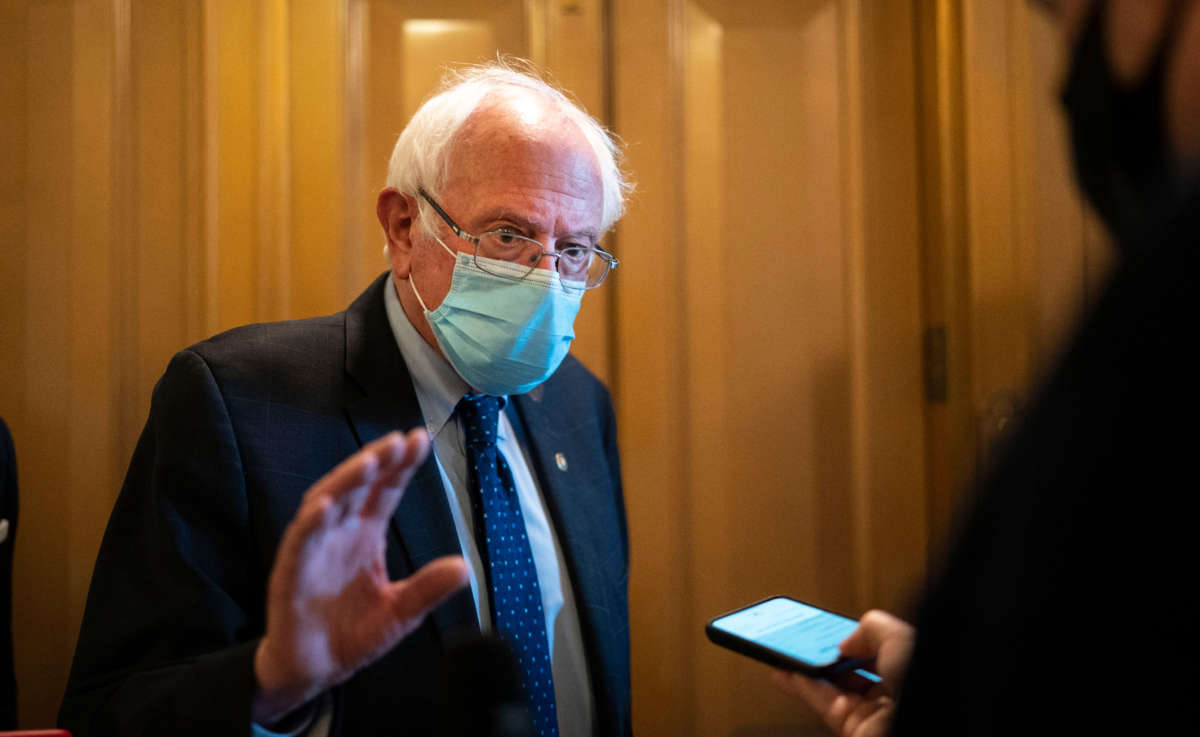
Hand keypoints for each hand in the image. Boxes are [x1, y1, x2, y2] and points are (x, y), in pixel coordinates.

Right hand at [252, 430, 469, 724]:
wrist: (315, 670)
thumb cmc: (354, 633)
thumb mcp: (401, 612)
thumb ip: (428, 588)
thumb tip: (465, 568)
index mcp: (365, 534)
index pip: (384, 491)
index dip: (400, 465)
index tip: (418, 439)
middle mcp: (339, 533)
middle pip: (355, 487)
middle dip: (375, 462)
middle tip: (397, 443)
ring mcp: (313, 549)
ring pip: (325, 502)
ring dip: (345, 481)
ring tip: (369, 462)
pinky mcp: (290, 573)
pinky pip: (299, 543)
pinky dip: (310, 523)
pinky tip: (326, 506)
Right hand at [772, 610, 914, 736]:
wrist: (923, 730)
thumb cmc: (923, 685)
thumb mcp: (901, 639)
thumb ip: (871, 629)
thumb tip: (845, 643)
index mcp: (911, 668)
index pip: (879, 648)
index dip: (855, 636)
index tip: (835, 626)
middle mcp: (894, 693)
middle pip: (852, 668)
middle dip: (827, 652)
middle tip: (806, 639)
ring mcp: (872, 714)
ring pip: (832, 687)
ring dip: (807, 670)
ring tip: (786, 652)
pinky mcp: (852, 730)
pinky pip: (823, 704)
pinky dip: (803, 687)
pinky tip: (789, 673)